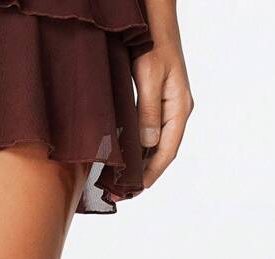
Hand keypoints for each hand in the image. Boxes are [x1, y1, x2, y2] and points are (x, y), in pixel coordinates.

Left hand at [134, 32, 193, 191]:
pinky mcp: (156, 103)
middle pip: (161, 152)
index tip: (136, 190)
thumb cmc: (152, 45)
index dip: (152, 173)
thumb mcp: (149, 78)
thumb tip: (147, 143)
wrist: (153, 24)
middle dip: (143, 175)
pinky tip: (124, 159)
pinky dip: (137, 150)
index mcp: (179, 107)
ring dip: (139, 165)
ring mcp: (168, 108)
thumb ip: (148, 112)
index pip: (167, 150)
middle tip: (121, 194)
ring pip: (154, 145)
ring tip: (120, 183)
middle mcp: (176, 111)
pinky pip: (148, 134)